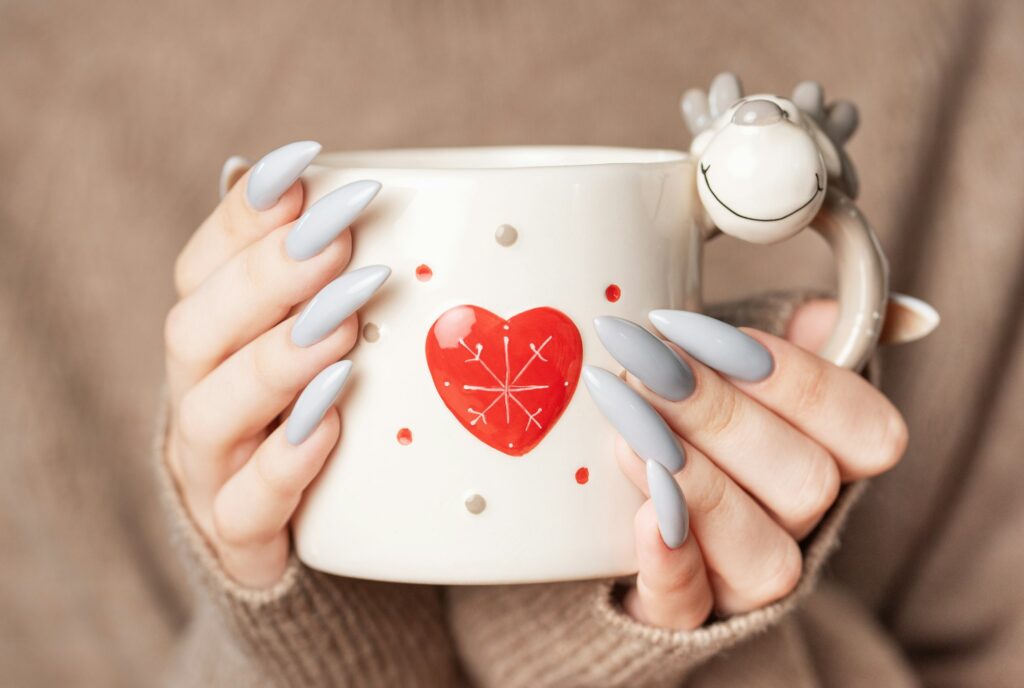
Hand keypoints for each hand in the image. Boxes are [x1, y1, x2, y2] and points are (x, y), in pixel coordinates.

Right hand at [164, 141, 386, 587]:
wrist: (296, 532)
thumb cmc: (310, 410)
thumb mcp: (317, 337)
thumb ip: (320, 275)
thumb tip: (327, 180)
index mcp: (211, 337)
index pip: (203, 265)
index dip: (246, 217)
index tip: (305, 167)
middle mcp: (198, 393)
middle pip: (197, 328)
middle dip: (266, 278)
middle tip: (337, 239)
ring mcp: (212, 469)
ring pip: (211, 413)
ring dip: (275, 362)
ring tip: (340, 328)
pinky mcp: (241, 536)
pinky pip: (246, 508)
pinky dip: (284, 465)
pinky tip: (331, 426)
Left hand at [584, 302, 907, 628]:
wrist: (619, 487)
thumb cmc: (696, 404)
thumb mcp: (741, 353)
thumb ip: (802, 331)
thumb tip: (856, 316)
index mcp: (837, 459)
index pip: (868, 432)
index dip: (795, 379)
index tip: (704, 330)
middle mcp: (804, 526)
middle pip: (807, 486)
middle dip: (721, 416)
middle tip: (647, 365)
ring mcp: (745, 577)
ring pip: (764, 557)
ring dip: (697, 485)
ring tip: (629, 427)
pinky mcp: (682, 611)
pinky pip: (689, 608)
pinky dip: (670, 563)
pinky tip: (643, 516)